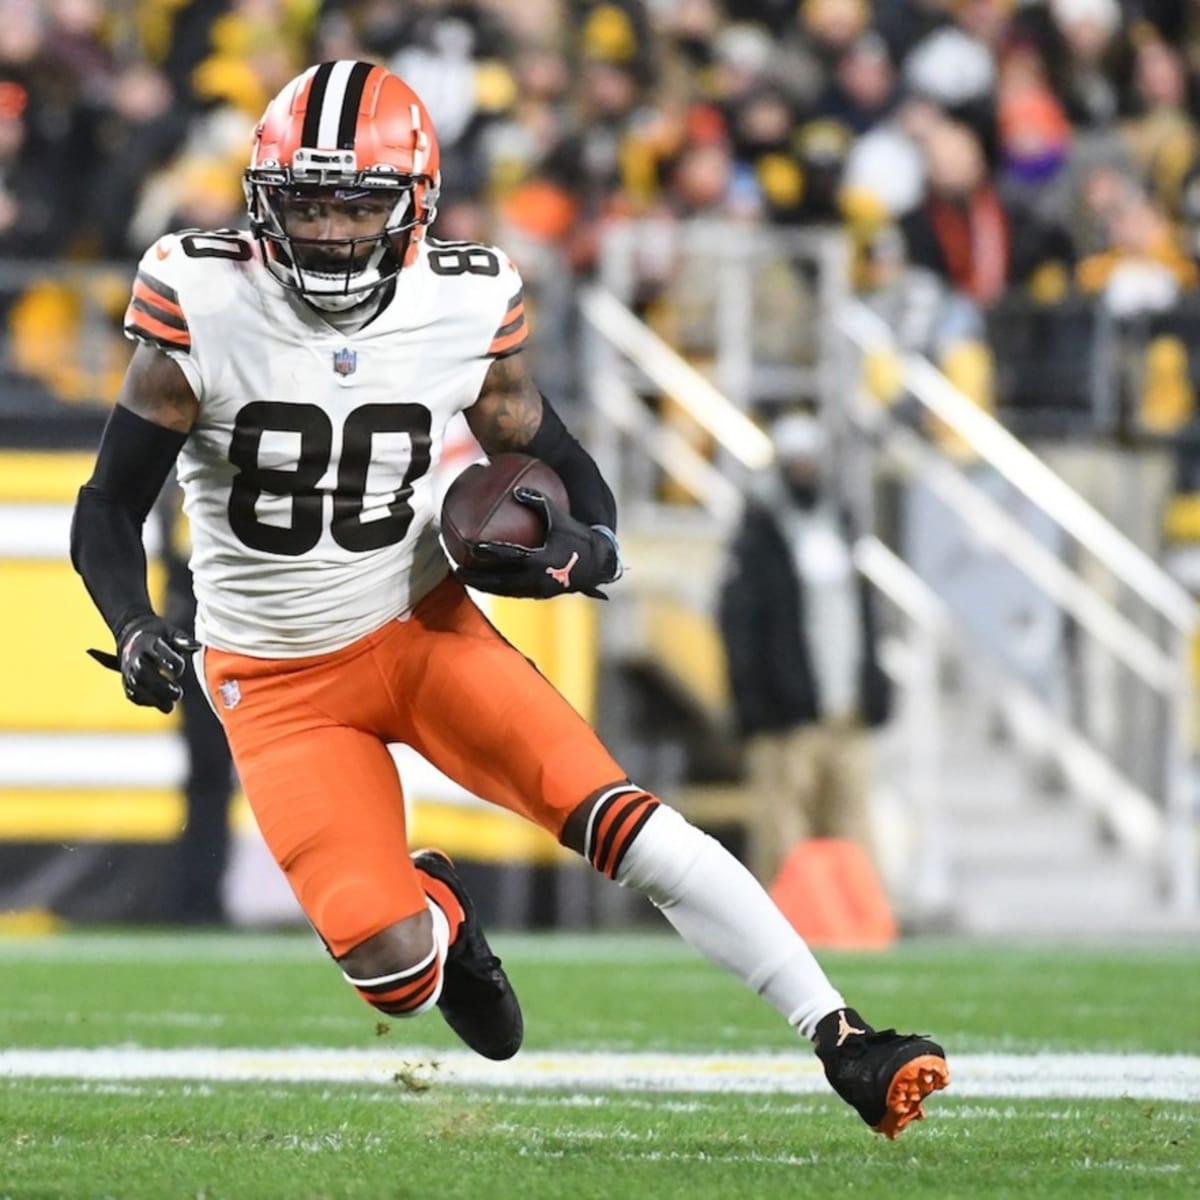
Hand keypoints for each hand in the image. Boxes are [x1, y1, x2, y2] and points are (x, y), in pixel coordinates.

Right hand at [88, 615, 199, 712]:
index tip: (179, 669)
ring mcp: (128, 670)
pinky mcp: (126, 681)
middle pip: (143, 672)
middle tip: (178, 693)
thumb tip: (197, 646)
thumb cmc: (156, 635)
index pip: (158, 653)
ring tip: (170, 706)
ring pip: (136, 686)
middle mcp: (134, 656)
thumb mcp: (170, 632)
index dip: (171, 662)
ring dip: (153, 698)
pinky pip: (132, 694)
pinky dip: (144, 701)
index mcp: (146, 642)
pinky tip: (160, 705)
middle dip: (160, 685)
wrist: (131, 636)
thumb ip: (182, 639)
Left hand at [455, 486, 620, 599]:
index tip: (472, 547)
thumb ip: (538, 503)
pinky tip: (486, 580)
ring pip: (503, 591)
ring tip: (465, 578)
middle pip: (498, 582)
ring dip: (483, 585)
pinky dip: (497, 587)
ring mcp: (536, 590)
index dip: (490, 552)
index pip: (509, 557)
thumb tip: (516, 490)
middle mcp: (535, 579)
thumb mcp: (560, 518)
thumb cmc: (577, 537)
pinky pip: (512, 592)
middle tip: (457, 570)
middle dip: (476, 578)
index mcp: (540, 560)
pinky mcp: (539, 595)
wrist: (597, 564)